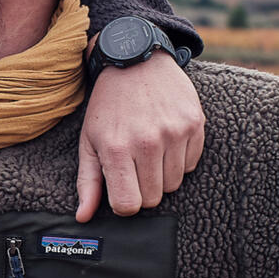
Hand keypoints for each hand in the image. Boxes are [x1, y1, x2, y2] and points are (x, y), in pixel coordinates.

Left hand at [75, 53, 205, 220]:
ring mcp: (175, 133)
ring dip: (161, 174)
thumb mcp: (89, 140)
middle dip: (142, 187)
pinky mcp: (195, 124)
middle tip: (134, 164)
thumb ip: (88, 182)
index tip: (122, 187)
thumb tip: (83, 217)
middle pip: (153, 198)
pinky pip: (190, 165)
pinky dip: (179, 159)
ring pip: (174, 184)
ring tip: (149, 148)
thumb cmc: (108, 105)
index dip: (124, 202)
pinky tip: (166, 138)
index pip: (129, 206)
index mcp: (117, 149)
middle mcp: (148, 142)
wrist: (136, 60)